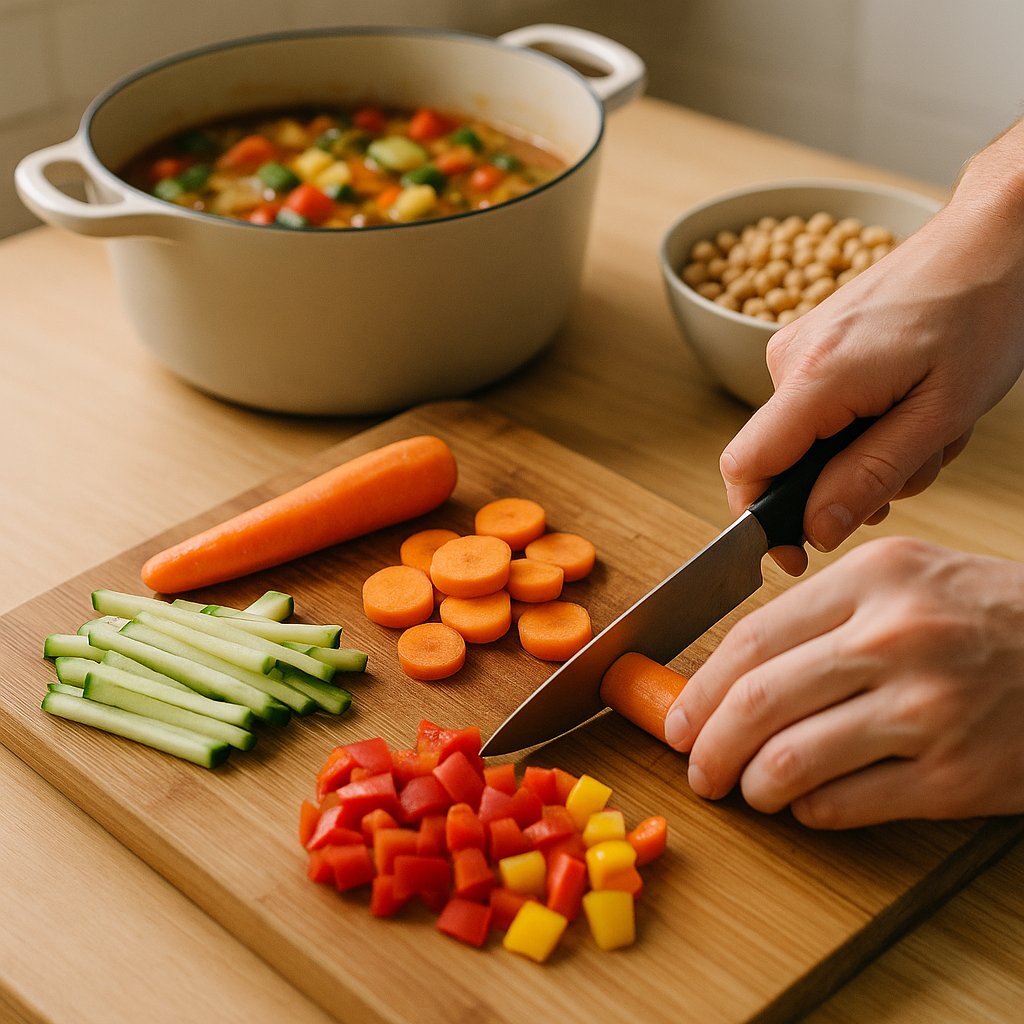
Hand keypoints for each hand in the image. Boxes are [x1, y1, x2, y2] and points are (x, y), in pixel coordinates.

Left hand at [663, 537, 1023, 827]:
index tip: (677, 718)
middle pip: (758, 702)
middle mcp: (897, 639)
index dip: (699, 689)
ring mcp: (929, 710)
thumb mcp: (904, 579)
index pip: (751, 639)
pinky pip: (844, 805)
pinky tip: (806, 803)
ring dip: (753, 787)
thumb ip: (819, 613)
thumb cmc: (986, 614)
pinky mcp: (956, 777)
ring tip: (750, 790)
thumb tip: (729, 672)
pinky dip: (808, 811)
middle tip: (697, 768)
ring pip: (791, 761)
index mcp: (874, 580)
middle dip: (708, 747)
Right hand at [722, 192, 1023, 577]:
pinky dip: (868, 424)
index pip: (746, 466)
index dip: (761, 521)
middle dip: (847, 484)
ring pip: (812, 442)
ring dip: (871, 453)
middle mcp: (790, 358)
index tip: (798, 553)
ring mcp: (798, 348)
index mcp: (814, 376)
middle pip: (785, 462)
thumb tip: (816, 529)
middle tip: (917, 462)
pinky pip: (823, 412)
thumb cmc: (981, 312)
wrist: (994, 238)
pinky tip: (912, 402)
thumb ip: (872, 475)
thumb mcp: (940, 414)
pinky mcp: (814, 345)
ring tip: (928, 423)